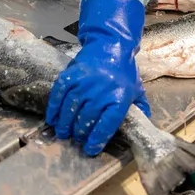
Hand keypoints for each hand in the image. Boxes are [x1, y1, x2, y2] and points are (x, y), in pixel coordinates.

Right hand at [46, 0, 149, 155]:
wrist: (111, 45)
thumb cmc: (124, 72)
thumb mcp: (137, 91)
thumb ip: (140, 111)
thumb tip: (141, 131)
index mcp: (119, 98)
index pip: (106, 125)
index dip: (96, 139)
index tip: (90, 149)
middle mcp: (101, 92)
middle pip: (86, 119)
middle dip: (79, 134)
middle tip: (76, 139)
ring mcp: (85, 82)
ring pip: (71, 110)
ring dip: (65, 124)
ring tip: (63, 132)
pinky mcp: (72, 75)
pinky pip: (59, 95)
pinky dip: (54, 108)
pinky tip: (53, 118)